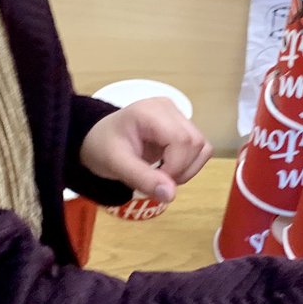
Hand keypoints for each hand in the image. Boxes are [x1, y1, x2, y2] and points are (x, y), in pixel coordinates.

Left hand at [79, 99, 211, 203]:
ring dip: (188, 169)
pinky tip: (170, 167)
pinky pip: (201, 149)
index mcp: (150, 111)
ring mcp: (178, 115)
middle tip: (158, 179)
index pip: (182, 140)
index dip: (176, 166)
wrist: (100, 140)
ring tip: (163, 173)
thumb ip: (142, 178)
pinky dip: (190, 165)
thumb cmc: (103, 149)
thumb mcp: (116, 165)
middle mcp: (169, 108)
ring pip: (203, 147)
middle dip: (182, 169)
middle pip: (196, 143)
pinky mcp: (183, 126)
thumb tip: (171, 195)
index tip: (156, 180)